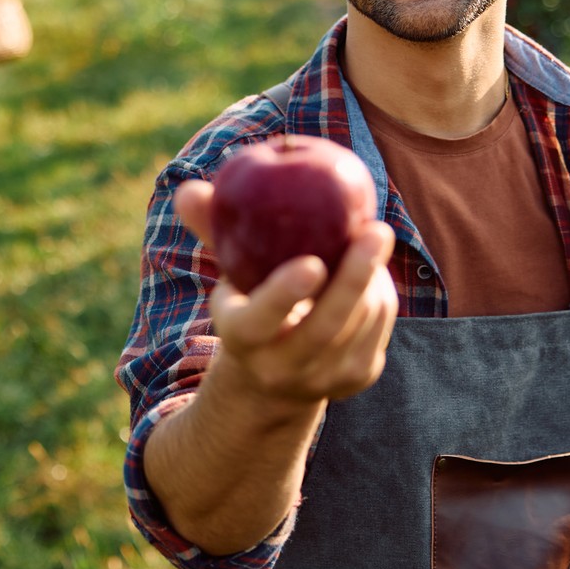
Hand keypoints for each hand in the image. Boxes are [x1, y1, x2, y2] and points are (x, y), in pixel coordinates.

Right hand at [173, 178, 396, 410]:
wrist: (271, 375)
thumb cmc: (248, 300)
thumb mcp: (228, 271)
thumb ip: (212, 229)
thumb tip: (187, 189)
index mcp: (241, 338)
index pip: (260, 321)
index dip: (284, 295)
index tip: (312, 263)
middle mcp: (281, 368)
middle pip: (324, 326)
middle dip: (354, 278)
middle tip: (376, 230)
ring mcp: (322, 379)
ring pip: (359, 322)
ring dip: (371, 276)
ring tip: (371, 237)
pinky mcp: (357, 378)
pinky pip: (380, 326)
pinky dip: (382, 292)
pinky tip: (375, 270)